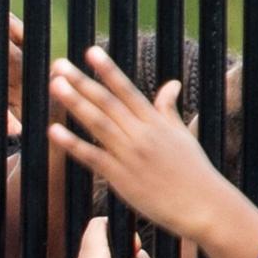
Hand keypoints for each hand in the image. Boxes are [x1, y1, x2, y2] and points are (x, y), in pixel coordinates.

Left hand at [48, 47, 257, 257]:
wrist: (203, 205)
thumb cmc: (194, 171)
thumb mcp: (182, 134)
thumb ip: (168, 108)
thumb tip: (172, 83)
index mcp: (155, 122)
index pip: (127, 90)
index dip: (108, 70)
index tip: (90, 51)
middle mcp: (141, 134)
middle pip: (107, 102)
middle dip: (82, 81)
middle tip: (58, 64)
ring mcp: (130, 155)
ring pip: (98, 123)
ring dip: (75, 103)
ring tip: (55, 85)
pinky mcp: (121, 178)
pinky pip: (93, 157)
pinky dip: (73, 144)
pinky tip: (53, 131)